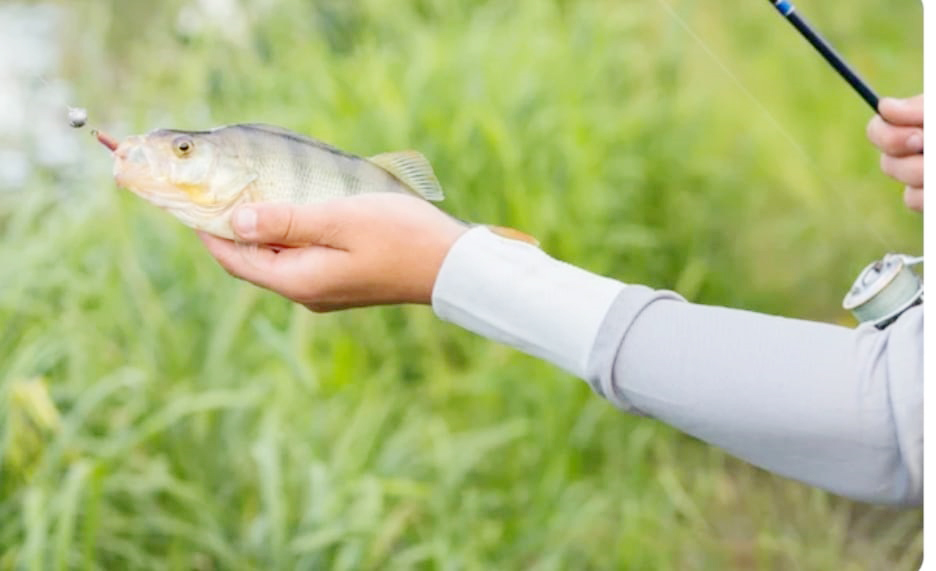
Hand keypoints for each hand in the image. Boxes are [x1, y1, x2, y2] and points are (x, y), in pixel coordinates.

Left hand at [198, 193, 467, 311]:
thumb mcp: (338, 219)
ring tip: (251, 192)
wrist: (451, 265)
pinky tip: (293, 210)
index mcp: (298, 280)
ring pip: (276, 260)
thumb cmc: (399, 236)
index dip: (208, 230)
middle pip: (252, 261)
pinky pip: (299, 259)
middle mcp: (306, 292)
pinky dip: (286, 236)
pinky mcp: (342, 282)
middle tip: (217, 190)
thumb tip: (235, 221)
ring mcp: (325, 290)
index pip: (235, 258)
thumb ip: (284, 221)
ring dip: (260, 230)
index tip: (189, 201)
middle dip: (231, 229)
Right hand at [866, 94, 923, 210]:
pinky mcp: (927, 201)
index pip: (878, 131)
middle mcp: (915, 152)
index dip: (888, 136)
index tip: (918, 137)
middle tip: (931, 151)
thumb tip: (883, 106)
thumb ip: (920, 108)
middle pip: (887, 162)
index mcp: (916, 127)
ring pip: (902, 181)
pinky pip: (913, 200)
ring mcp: (920, 179)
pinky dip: (928, 196)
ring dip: (924, 173)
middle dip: (912, 162)